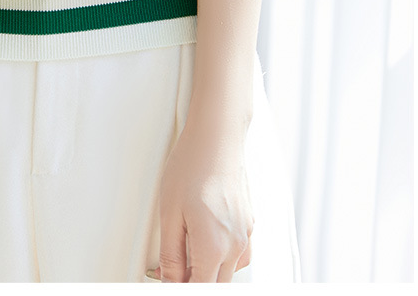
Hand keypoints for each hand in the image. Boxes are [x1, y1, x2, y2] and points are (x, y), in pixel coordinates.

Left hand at [148, 124, 253, 281]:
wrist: (216, 137)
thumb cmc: (191, 167)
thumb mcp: (169, 214)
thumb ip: (171, 256)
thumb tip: (169, 281)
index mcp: (213, 248)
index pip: (199, 290)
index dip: (180, 287)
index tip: (168, 280)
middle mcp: (235, 246)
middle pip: (216, 286)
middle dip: (193, 281)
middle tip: (171, 268)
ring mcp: (246, 235)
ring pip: (228, 274)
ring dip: (209, 272)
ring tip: (185, 252)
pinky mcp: (249, 224)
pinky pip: (237, 256)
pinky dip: (221, 258)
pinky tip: (205, 242)